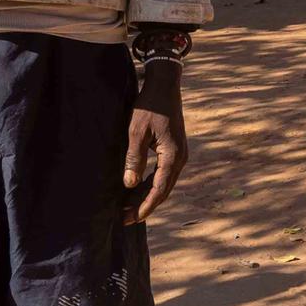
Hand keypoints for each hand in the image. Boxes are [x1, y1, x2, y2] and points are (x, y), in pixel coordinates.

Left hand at [123, 61, 186, 223]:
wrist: (164, 85)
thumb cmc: (149, 106)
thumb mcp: (136, 131)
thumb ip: (134, 158)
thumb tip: (129, 184)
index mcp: (172, 156)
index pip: (159, 189)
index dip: (145, 206)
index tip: (132, 218)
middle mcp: (179, 158)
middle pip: (163, 190)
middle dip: (144, 205)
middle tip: (125, 219)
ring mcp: (179, 154)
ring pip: (163, 183)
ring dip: (147, 195)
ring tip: (129, 208)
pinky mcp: (174, 150)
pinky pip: (164, 173)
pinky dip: (151, 183)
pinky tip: (138, 188)